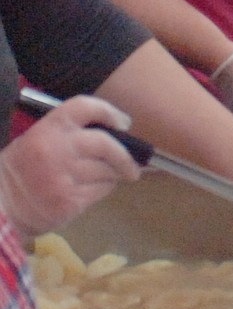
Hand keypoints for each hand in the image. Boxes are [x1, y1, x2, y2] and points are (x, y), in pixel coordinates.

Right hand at [0, 96, 140, 240]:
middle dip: (125, 155)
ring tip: (108, 177)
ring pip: (107, 170)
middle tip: (134, 164)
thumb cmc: (22, 171)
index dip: (109, 112)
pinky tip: (92, 191)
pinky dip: (103, 190)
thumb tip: (115, 133)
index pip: (86, 106)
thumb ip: (70, 133)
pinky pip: (100, 191)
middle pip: (106, 143)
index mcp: (48, 128)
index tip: (123, 123)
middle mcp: (58, 149)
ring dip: (113, 174)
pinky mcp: (69, 202)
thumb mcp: (37, 140)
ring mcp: (64, 177)